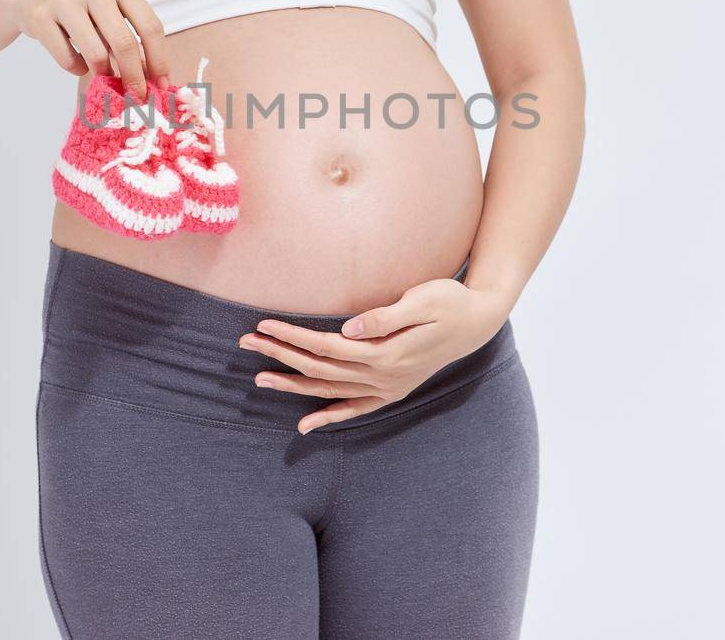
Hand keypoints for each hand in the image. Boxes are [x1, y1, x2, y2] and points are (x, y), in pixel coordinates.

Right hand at [0, 0, 169, 100]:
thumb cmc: (79, 7)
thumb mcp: (107, 9)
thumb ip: (129, 35)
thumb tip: (153, 79)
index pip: (150, 26)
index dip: (159, 60)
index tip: (161, 85)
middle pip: (125, 43)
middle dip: (135, 77)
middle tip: (137, 97)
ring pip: (96, 54)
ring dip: (103, 74)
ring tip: (103, 75)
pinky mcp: (40, 16)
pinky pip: (68, 59)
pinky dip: (77, 68)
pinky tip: (79, 63)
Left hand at [239, 276, 513, 433]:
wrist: (478, 321)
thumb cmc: (450, 302)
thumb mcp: (423, 301)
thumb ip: (384, 317)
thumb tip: (347, 329)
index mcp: (387, 353)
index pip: (326, 347)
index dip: (293, 336)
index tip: (263, 325)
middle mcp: (384, 377)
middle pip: (320, 369)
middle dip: (281, 355)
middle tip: (246, 342)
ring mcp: (388, 387)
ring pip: (331, 391)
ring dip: (294, 384)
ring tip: (260, 377)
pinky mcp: (392, 389)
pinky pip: (355, 409)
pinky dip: (329, 417)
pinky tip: (305, 424)